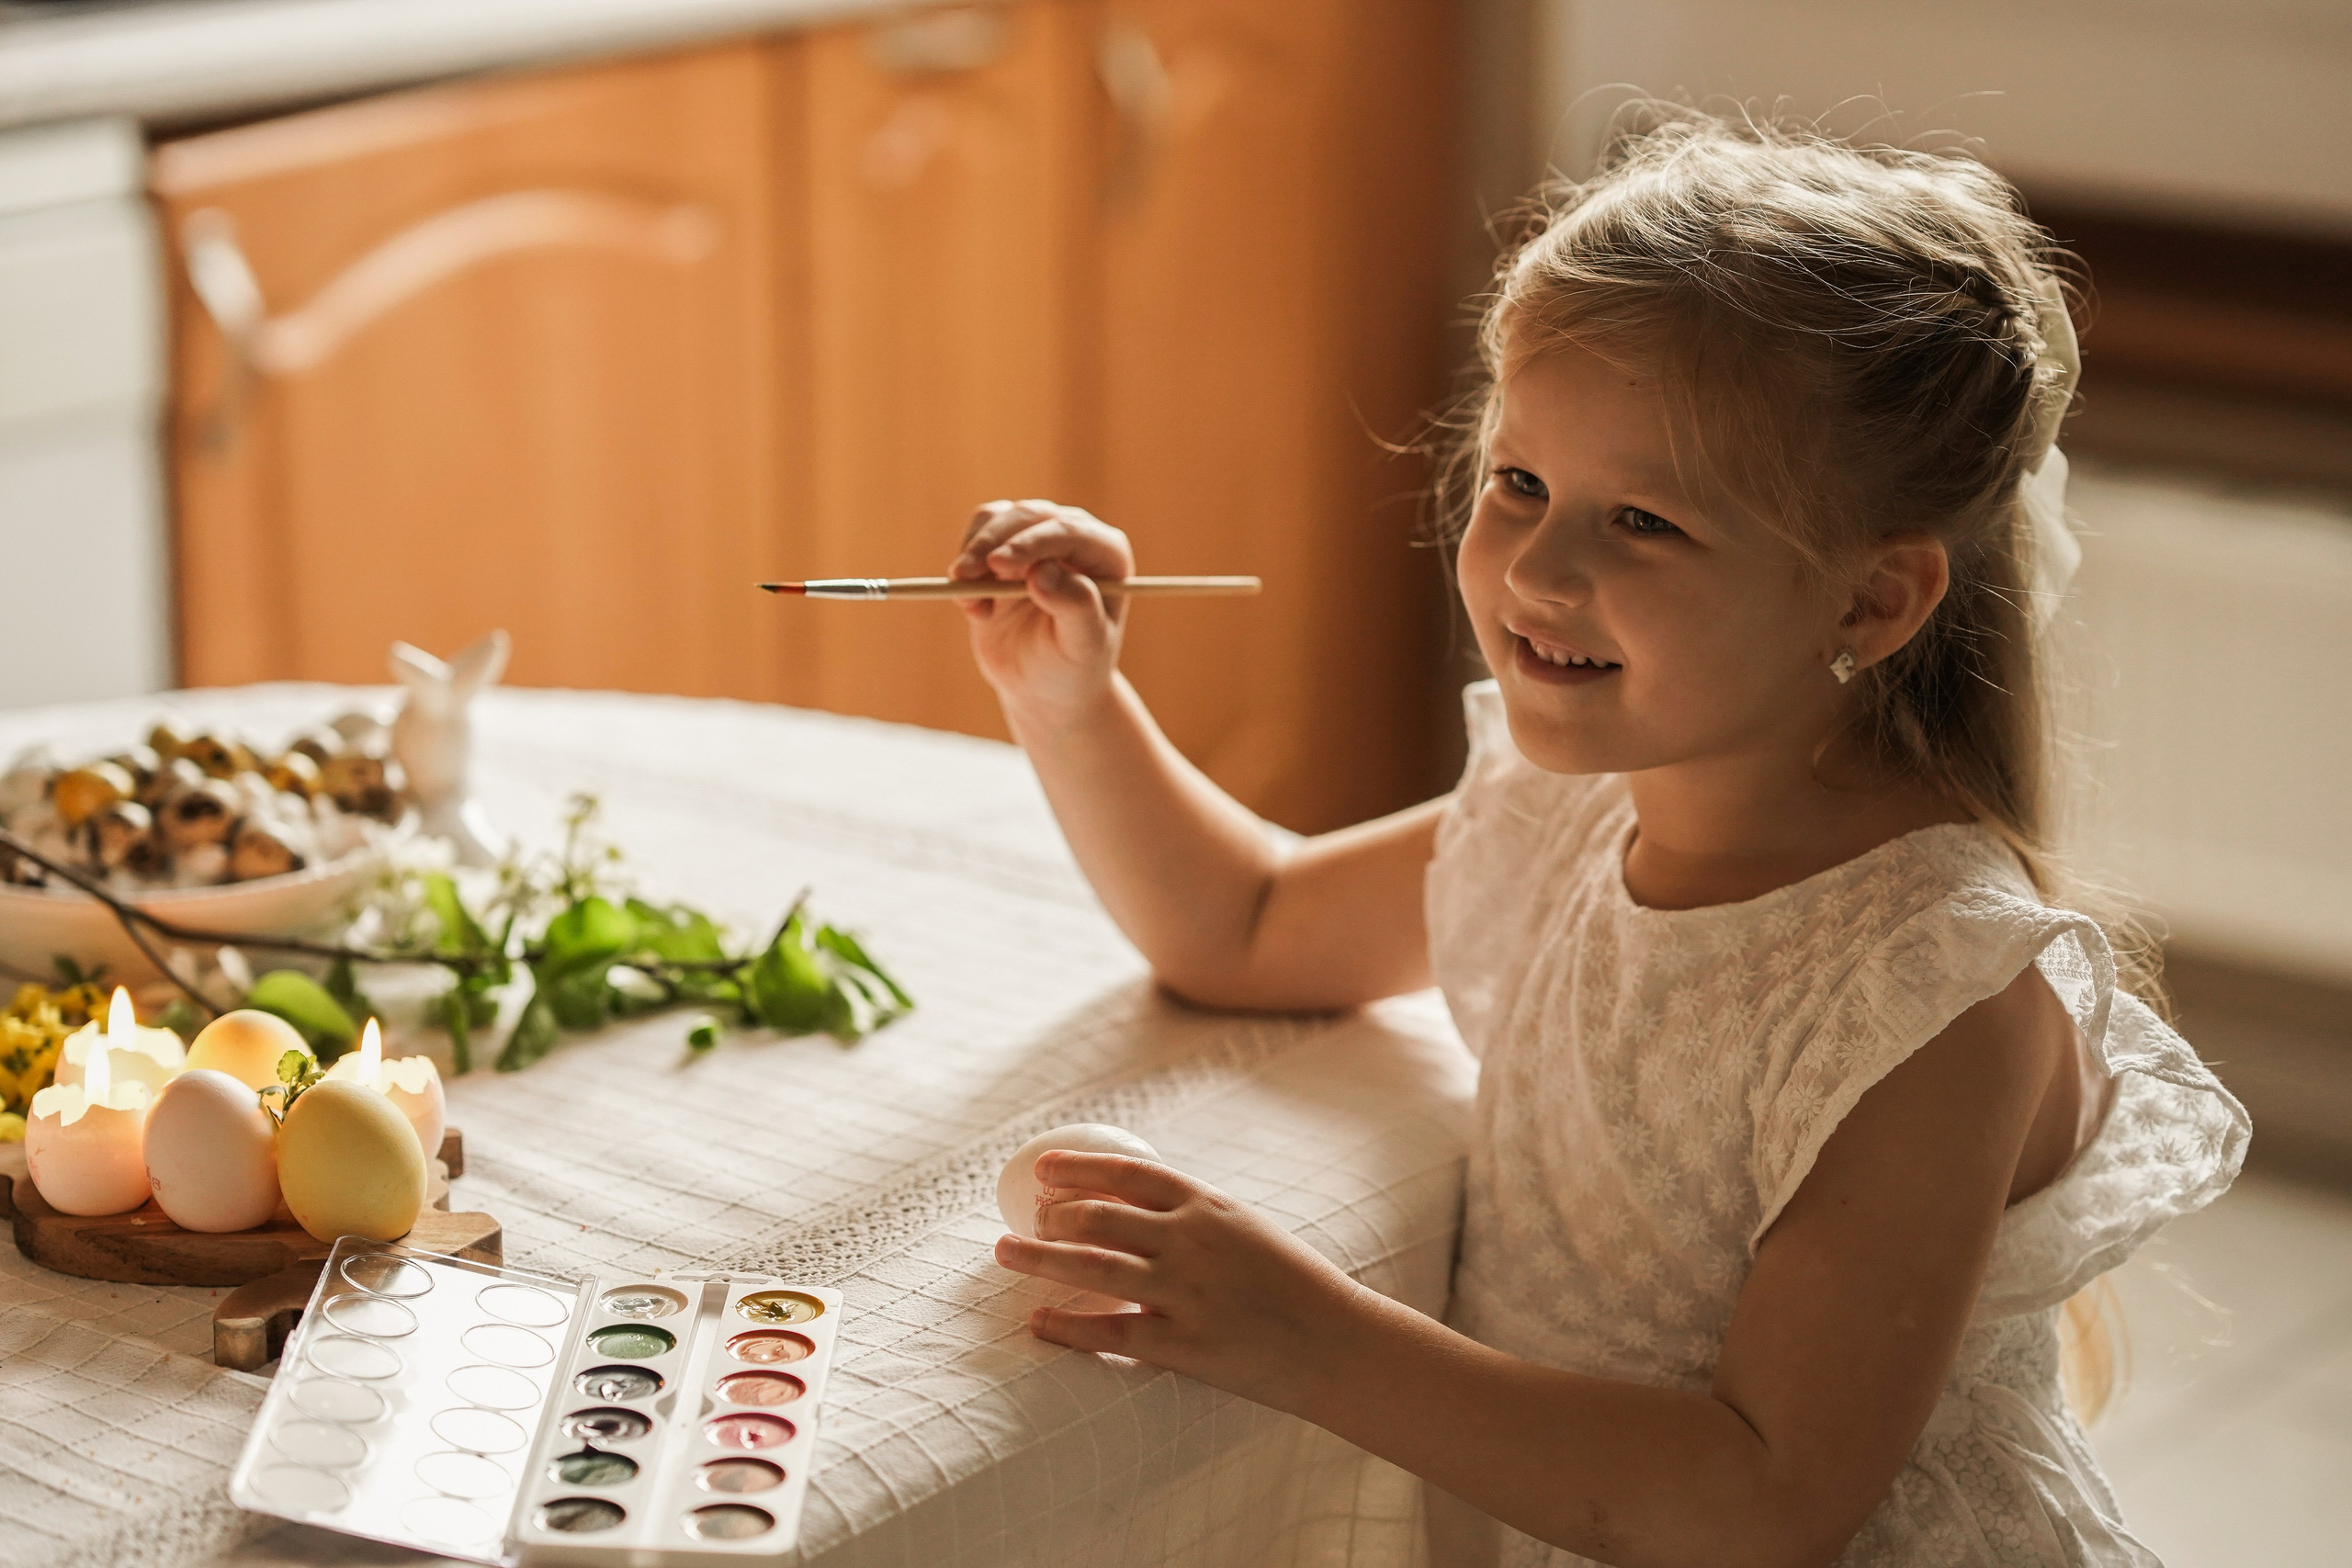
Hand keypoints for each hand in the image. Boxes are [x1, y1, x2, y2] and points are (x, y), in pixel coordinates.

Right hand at [954, 500, 1134, 732]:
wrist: (1045, 683)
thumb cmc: (1073, 665)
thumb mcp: (1081, 646)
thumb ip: (1074, 607)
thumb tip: (1042, 571)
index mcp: (1107, 554)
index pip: (1068, 532)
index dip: (1031, 543)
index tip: (998, 565)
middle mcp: (1075, 535)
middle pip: (1028, 517)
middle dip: (991, 544)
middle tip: (965, 577)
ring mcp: (1038, 536)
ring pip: (997, 518)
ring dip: (974, 554)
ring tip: (970, 605)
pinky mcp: (1004, 545)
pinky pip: (977, 533)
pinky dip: (965, 562)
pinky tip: (971, 605)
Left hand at [991, 1150, 1373, 1415]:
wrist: (1337, 1342)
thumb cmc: (1291, 1284)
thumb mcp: (1245, 1228)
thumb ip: (1193, 1216)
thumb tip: (1131, 1204)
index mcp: (1208, 1206)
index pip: (1128, 1173)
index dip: (1078, 1167)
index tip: (1041, 1167)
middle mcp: (1191, 1242)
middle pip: (1099, 1216)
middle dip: (1051, 1213)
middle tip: (1024, 1219)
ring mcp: (1185, 1293)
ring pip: (1092, 1267)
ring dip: (1040, 1257)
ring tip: (1004, 1253)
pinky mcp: (1183, 1344)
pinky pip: (1110, 1331)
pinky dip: (1067, 1325)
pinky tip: (1038, 1320)